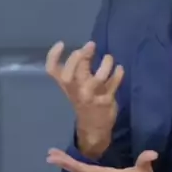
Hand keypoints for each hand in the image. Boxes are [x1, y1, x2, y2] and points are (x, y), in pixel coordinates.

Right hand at [46, 40, 123, 155]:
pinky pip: (113, 86)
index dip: (53, 56)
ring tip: (108, 58)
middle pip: (69, 75)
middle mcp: (76, 91)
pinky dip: (118, 75)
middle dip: (79, 58)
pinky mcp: (105, 102)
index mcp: (66, 86)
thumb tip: (88, 47)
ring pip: (96, 80)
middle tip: (91, 45)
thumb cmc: (84, 101)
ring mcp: (90, 97)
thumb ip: (80, 69)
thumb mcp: (78, 86)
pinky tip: (119, 68)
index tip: (61, 43)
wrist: (93, 128)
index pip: (52, 71)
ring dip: (104, 66)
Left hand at [47, 148, 166, 171]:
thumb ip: (145, 161)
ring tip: (56, 157)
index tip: (57, 158)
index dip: (70, 164)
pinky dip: (76, 169)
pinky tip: (72, 165)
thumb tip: (152, 153)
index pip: (84, 170)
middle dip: (64, 163)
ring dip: (68, 166)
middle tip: (50, 154)